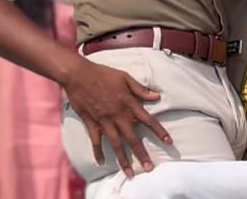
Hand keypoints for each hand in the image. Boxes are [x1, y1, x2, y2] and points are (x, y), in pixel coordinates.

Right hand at [62, 58, 170, 177]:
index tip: (169, 142)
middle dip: (142, 154)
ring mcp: (104, 121)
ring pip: (116, 144)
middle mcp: (118, 115)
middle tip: (149, 168)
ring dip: (123, 160)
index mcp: (128, 104)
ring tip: (129, 173)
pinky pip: (96, 141)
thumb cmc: (101, 73)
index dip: (159, 131)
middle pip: (133, 138)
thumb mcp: (124, 77)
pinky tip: (101, 162)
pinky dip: (98, 152)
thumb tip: (156, 96)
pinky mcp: (91, 123)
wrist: (77, 75)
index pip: (148, 120)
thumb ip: (140, 89)